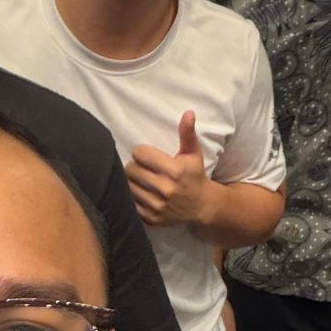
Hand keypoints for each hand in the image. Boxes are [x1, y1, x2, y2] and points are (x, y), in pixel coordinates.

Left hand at [126, 111, 213, 228]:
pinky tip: (141, 193)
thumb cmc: (194, 175)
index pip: (140, 154)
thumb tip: (188, 112)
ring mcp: (157, 206)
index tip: (147, 156)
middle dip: (134, 166)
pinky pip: (130, 203)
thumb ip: (187, 133)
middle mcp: (165, 189)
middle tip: (142, 168)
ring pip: (128, 186)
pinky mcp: (151, 218)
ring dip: (131, 181)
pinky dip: (132, 197)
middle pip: (131, 170)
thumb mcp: (193, 153)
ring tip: (141, 179)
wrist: (202, 206)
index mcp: (174, 170)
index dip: (141, 153)